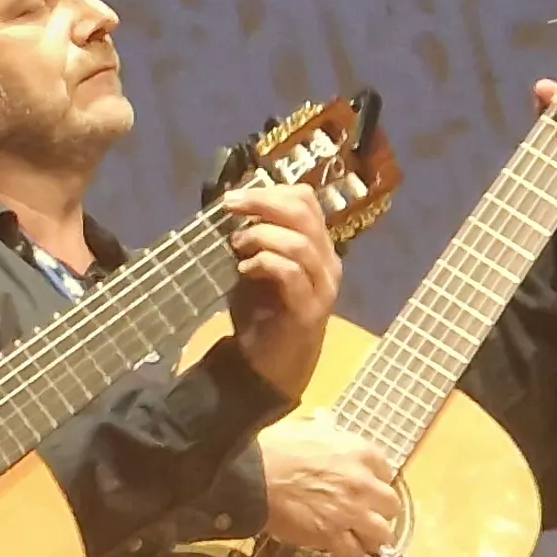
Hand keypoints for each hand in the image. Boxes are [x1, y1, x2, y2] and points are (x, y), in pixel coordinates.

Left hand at [216, 184, 343, 398]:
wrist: (269, 364)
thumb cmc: (262, 312)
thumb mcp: (254, 266)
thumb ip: (253, 238)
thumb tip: (233, 207)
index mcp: (315, 246)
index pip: (305, 201)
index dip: (270, 192)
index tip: (235, 197)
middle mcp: (326, 262)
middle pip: (304, 214)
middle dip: (264, 202)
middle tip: (230, 205)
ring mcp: (322, 286)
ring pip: (301, 243)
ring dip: (262, 236)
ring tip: (236, 245)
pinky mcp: (309, 309)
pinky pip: (292, 274)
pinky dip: (265, 263)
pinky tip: (244, 270)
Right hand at [258, 419, 397, 556]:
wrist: (250, 475)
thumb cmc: (273, 446)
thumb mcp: (306, 428)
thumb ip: (325, 430)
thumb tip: (325, 423)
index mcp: (359, 452)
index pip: (386, 470)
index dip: (374, 480)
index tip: (362, 485)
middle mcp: (364, 483)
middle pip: (391, 505)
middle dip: (379, 511)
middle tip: (362, 513)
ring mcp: (351, 512)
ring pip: (381, 534)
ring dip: (370, 536)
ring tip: (356, 537)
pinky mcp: (332, 536)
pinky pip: (353, 553)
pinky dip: (347, 554)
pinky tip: (337, 550)